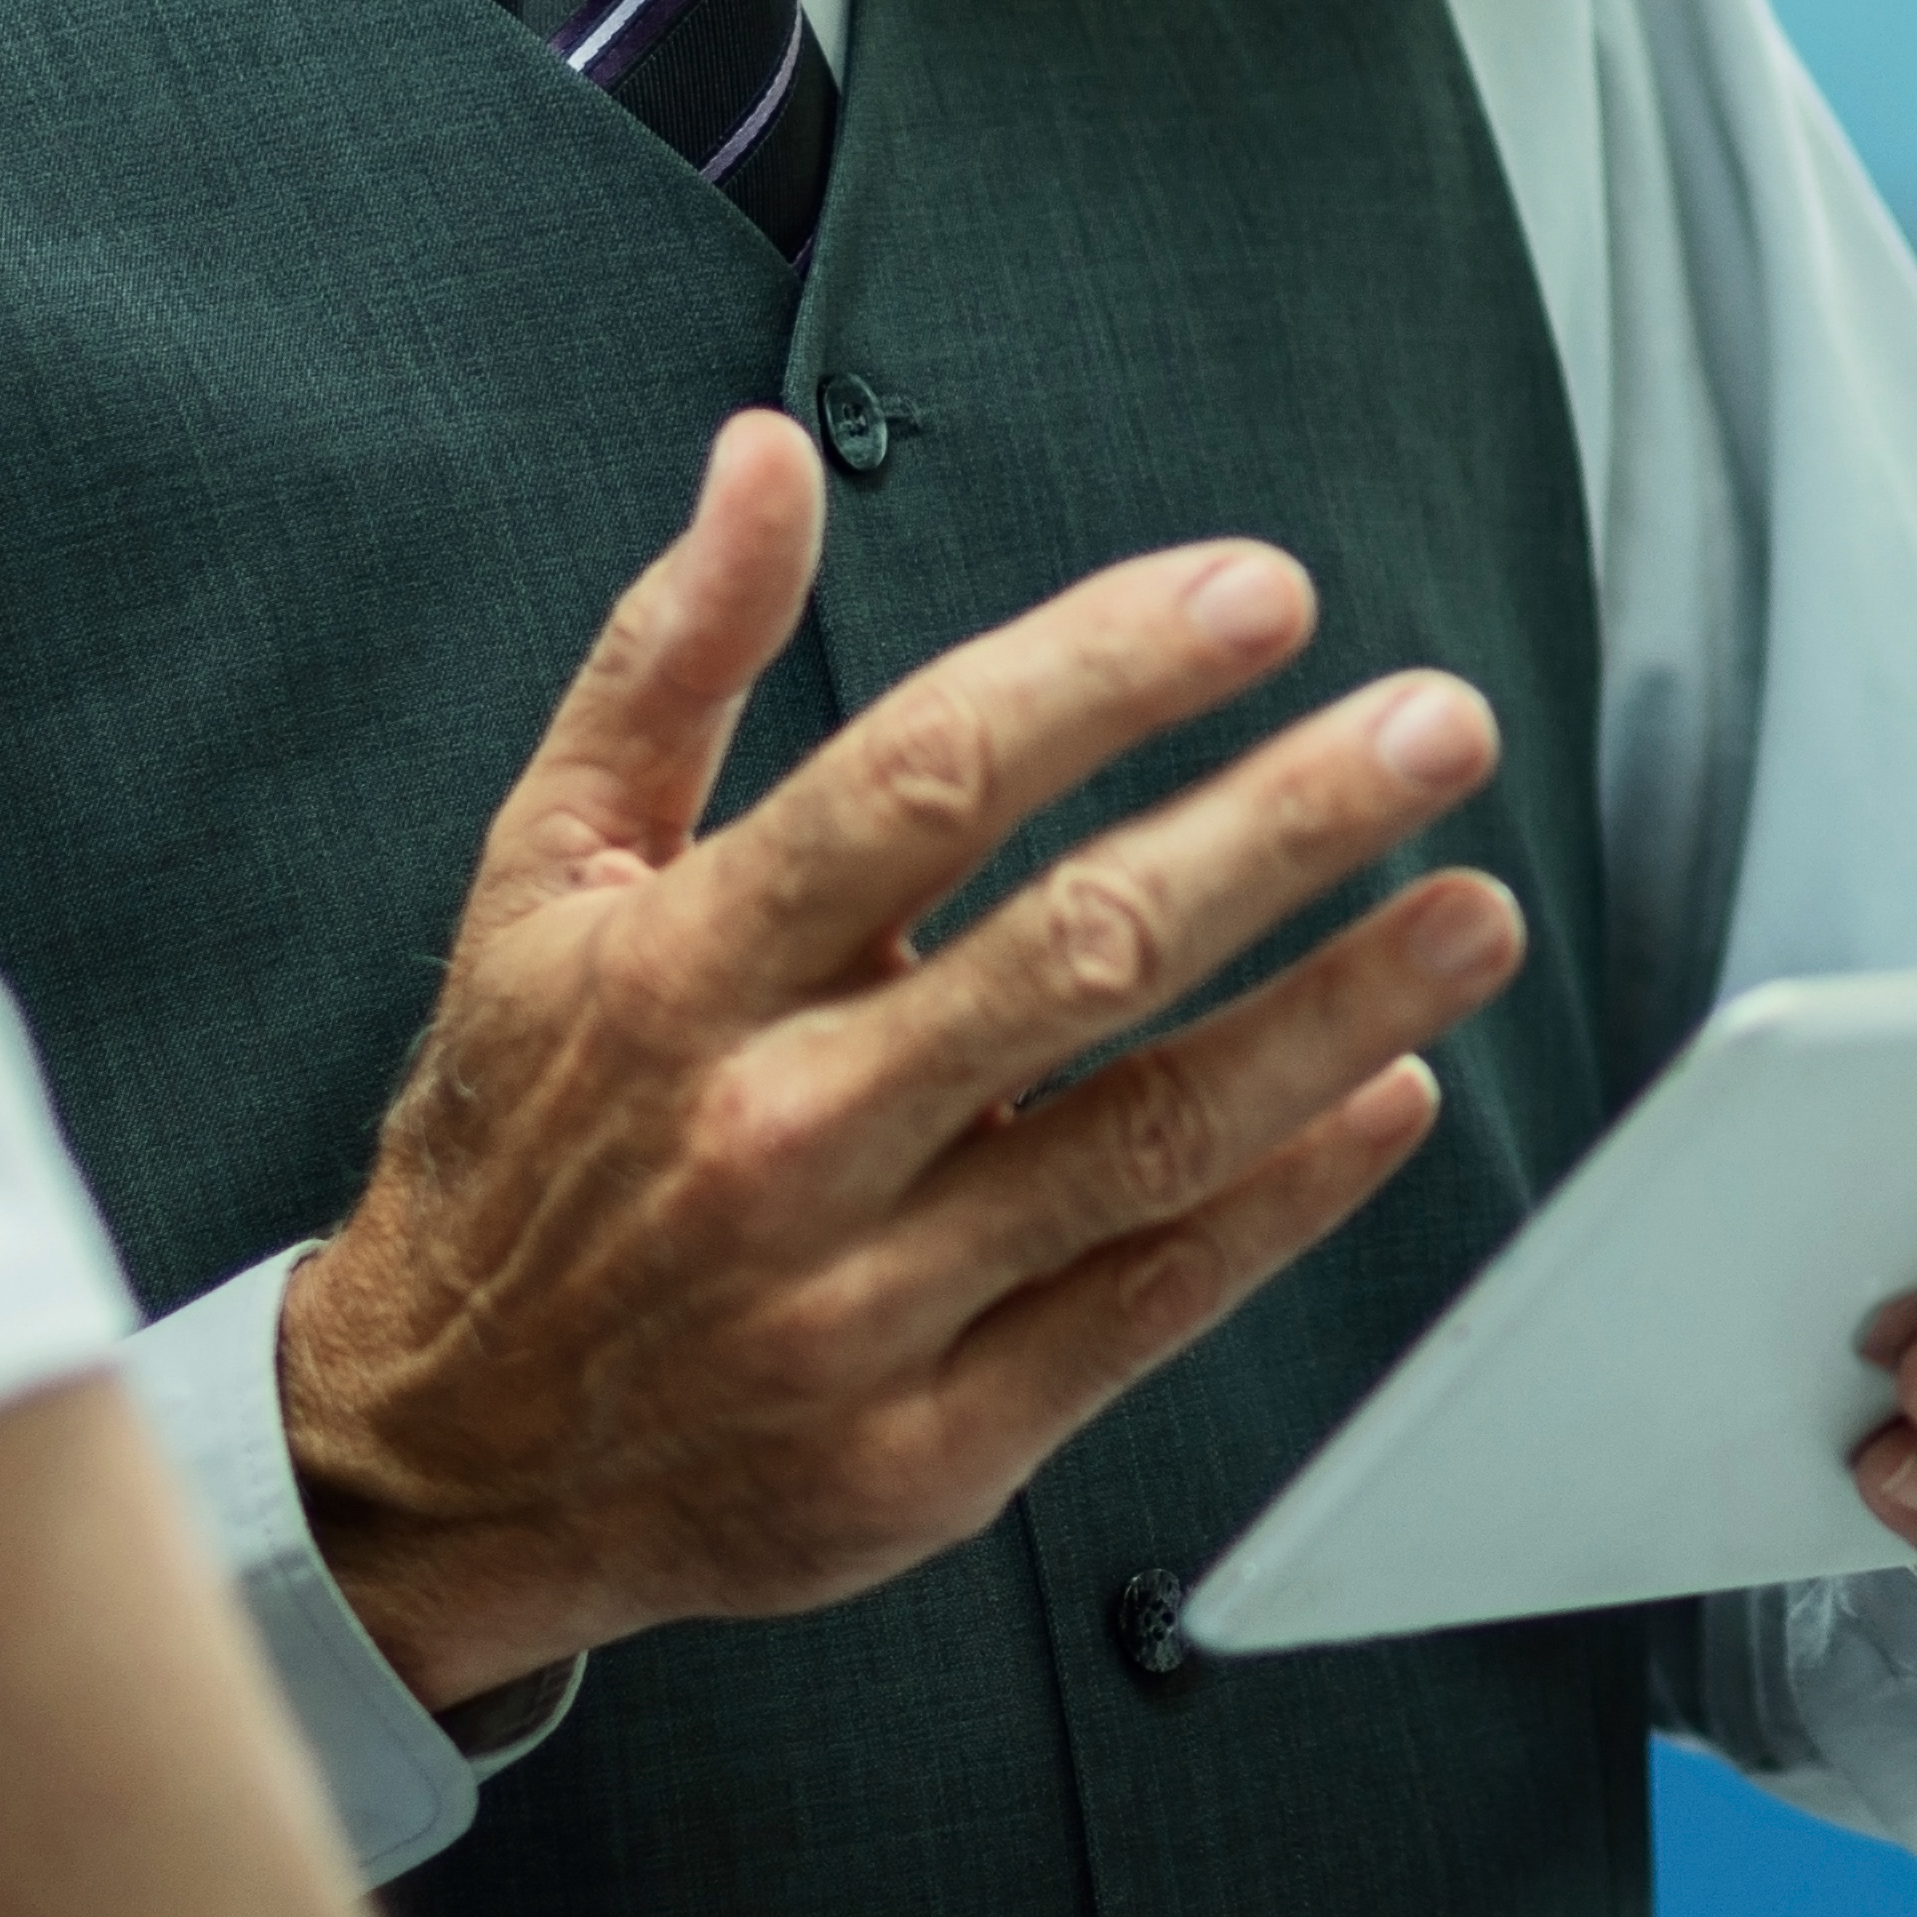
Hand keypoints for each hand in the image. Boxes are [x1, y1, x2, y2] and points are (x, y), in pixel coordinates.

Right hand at [278, 407, 1531, 1704]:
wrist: (443, 1455)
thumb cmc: (519, 1133)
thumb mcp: (542, 872)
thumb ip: (670, 658)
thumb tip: (761, 460)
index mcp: (679, 972)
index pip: (928, 780)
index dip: (1109, 672)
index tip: (1261, 596)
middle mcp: (774, 1132)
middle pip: (1077, 950)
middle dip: (1284, 824)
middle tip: (1434, 729)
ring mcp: (857, 1303)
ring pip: (1146, 1134)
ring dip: (1338, 1014)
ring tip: (1473, 912)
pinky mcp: (923, 1449)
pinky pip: (1143, 1304)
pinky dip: (1285, 1202)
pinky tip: (1388, 1100)